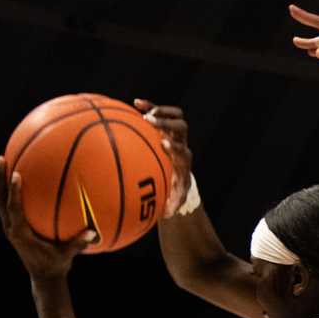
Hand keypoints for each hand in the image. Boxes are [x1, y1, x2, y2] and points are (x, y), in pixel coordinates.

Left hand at [0, 157, 92, 278]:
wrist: (43, 276)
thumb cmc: (56, 265)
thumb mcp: (67, 256)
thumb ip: (77, 244)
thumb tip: (92, 232)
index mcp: (20, 234)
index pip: (14, 209)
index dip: (14, 192)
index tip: (17, 174)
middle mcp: (10, 228)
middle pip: (0, 199)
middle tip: (1, 158)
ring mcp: (9, 226)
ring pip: (0, 200)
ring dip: (0, 181)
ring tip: (4, 160)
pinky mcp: (12, 225)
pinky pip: (8, 203)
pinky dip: (11, 189)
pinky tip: (20, 174)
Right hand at [132, 100, 193, 215]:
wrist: (178, 176)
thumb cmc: (172, 190)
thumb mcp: (171, 200)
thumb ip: (170, 205)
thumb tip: (167, 214)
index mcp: (183, 162)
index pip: (182, 152)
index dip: (175, 147)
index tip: (163, 144)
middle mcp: (181, 145)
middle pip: (181, 129)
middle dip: (167, 124)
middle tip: (150, 121)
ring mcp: (175, 134)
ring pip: (176, 117)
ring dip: (162, 112)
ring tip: (145, 112)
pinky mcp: (166, 127)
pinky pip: (161, 113)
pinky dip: (151, 107)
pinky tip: (136, 102)